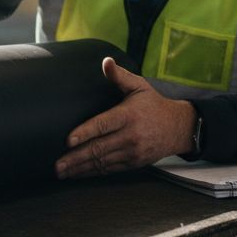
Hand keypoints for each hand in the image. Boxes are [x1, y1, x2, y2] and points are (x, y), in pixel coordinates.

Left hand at [55, 57, 195, 178]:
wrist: (178, 128)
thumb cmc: (154, 105)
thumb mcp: (139, 86)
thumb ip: (120, 76)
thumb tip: (106, 62)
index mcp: (128, 115)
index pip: (103, 125)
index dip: (85, 133)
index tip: (69, 140)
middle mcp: (130, 135)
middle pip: (99, 148)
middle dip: (76, 158)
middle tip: (57, 164)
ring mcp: (132, 152)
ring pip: (102, 162)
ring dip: (80, 168)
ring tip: (63, 172)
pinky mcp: (134, 163)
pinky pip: (110, 169)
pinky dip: (93, 172)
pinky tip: (79, 173)